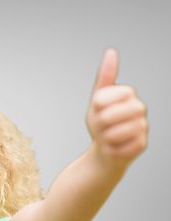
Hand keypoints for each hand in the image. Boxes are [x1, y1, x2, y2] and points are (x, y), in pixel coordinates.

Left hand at [86, 48, 147, 170]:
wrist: (105, 148)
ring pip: (113, 133)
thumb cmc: (101, 121)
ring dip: (105, 137)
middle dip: (99, 124)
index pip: (102, 99)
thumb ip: (105, 76)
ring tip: (108, 136)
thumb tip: (111, 52)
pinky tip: (116, 146)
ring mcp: (143, 126)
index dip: (95, 107)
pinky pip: (119, 147)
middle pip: (107, 117)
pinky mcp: (142, 143)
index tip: (98, 109)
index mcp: (127, 93)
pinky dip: (111, 149)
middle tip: (102, 125)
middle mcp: (139, 107)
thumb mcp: (98, 98)